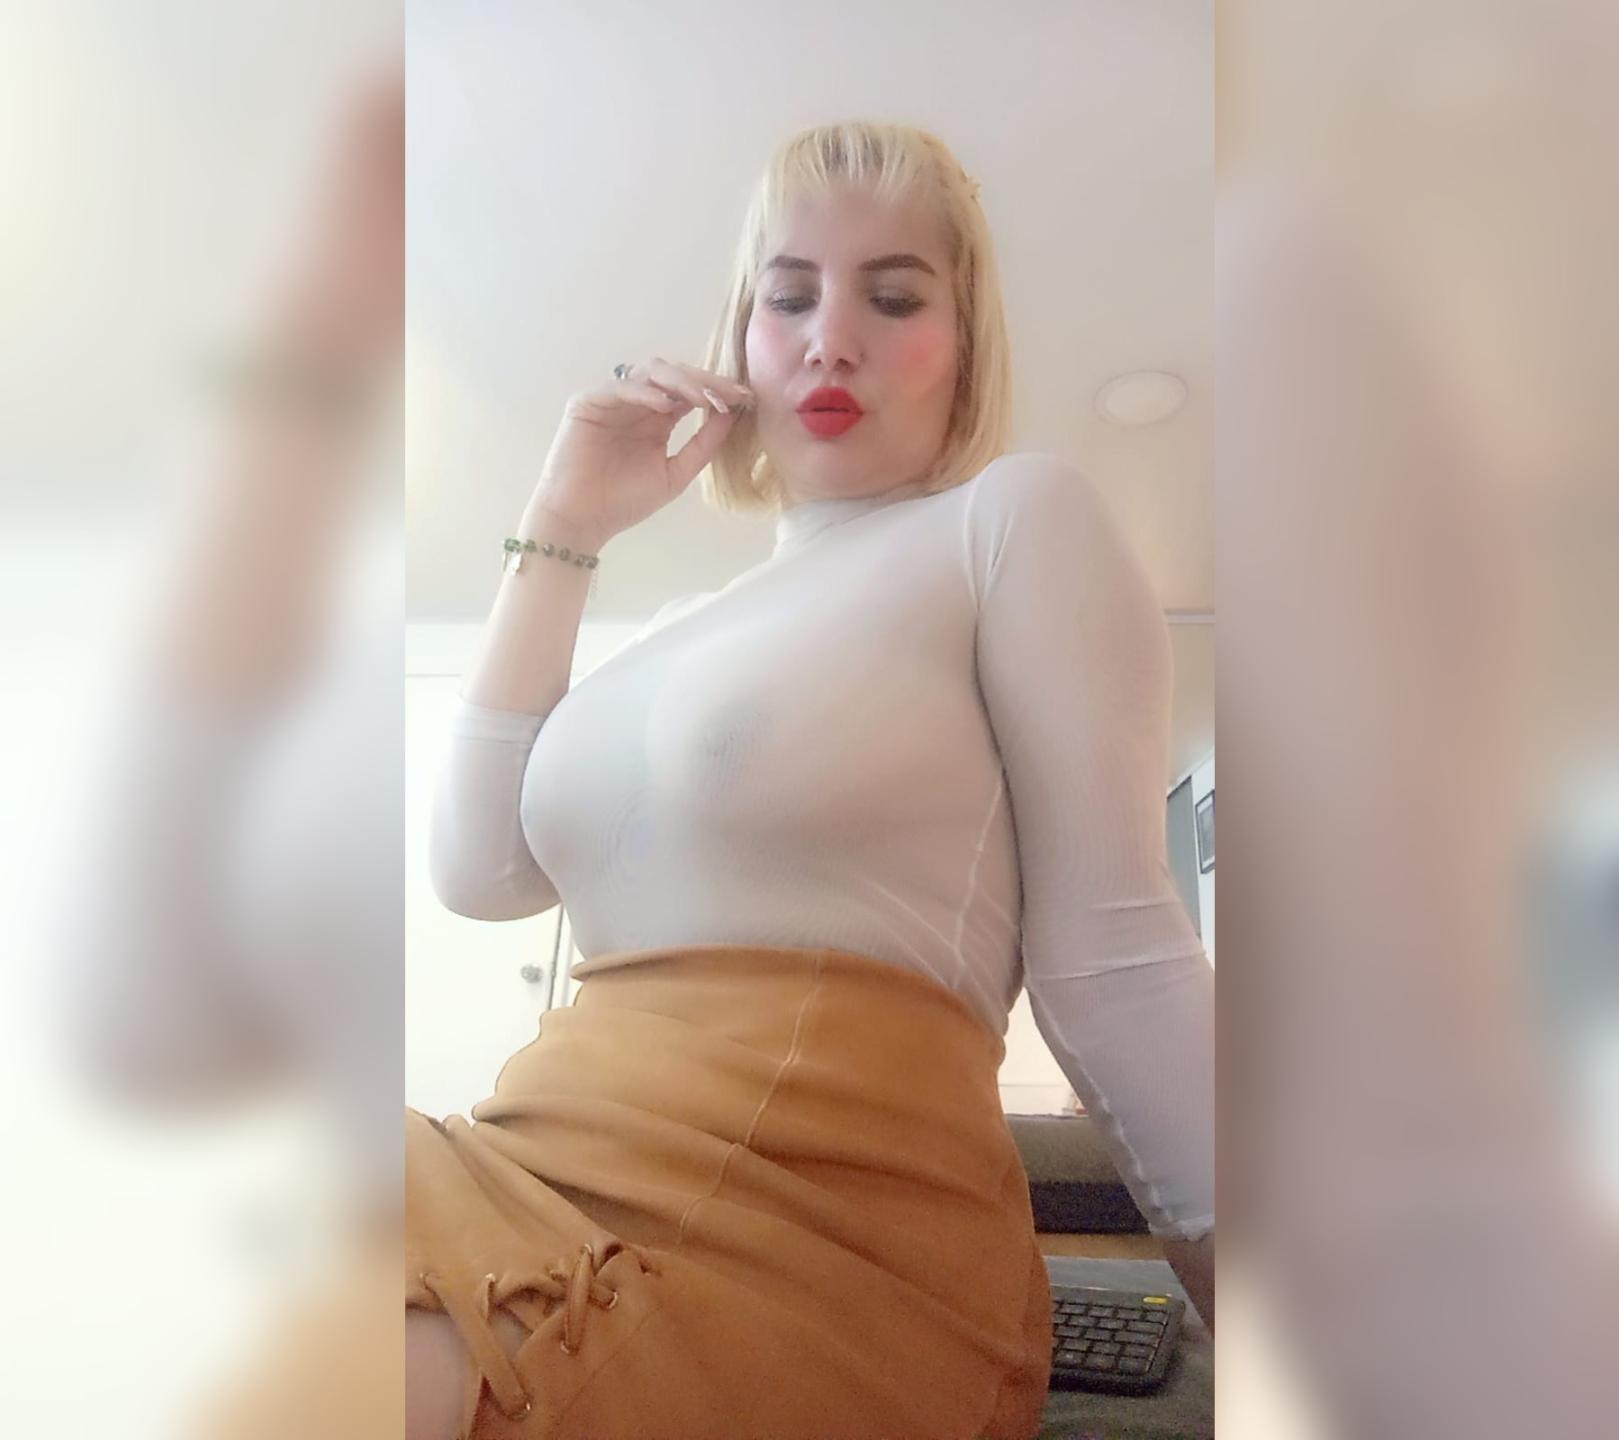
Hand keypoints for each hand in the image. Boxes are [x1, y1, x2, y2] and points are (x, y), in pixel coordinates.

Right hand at [532, 358, 753, 547]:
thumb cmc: (624, 502)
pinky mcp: (588, 403)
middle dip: (705, 381)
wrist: (583, 521)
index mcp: (657, 417)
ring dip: (681, 381)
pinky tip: (668, 406)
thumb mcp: (676, 473)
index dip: (717, 390)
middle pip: (675, 375)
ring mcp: (612, 400)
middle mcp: (637, 403)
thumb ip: (704, 443)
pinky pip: (621, 388)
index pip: (691, 392)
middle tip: (732, 391)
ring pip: (650, 372)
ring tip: (704, 397)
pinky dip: (646, 393)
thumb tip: (733, 414)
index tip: (747, 397)